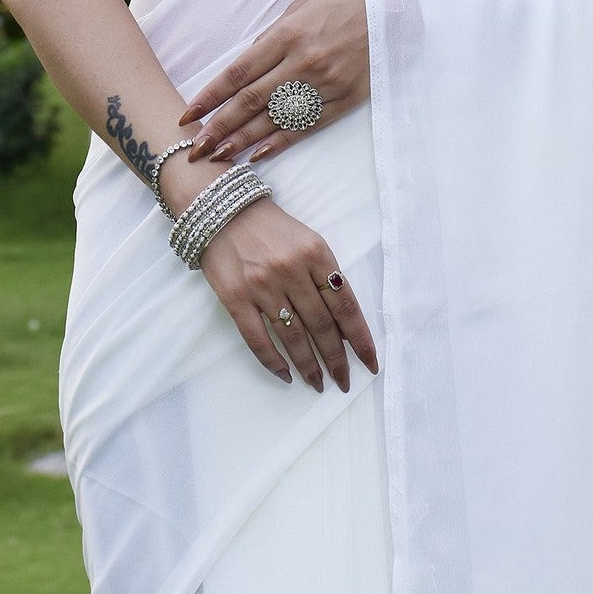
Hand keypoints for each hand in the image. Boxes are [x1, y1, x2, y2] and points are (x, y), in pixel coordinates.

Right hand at [166, 169, 377, 390]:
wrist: (222, 210)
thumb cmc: (271, 229)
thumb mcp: (309, 241)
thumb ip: (326, 275)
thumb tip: (343, 323)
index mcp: (317, 254)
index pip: (346, 305)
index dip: (360, 338)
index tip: (370, 362)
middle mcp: (292, 271)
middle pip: (322, 325)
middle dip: (337, 359)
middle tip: (344, 381)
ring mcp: (262, 286)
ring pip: (293, 337)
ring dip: (309, 365)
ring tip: (318, 383)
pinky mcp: (236, 298)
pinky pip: (258, 338)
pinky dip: (273, 361)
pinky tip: (285, 374)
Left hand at [182, 0, 370, 164]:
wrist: (392, 12)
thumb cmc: (340, 5)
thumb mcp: (299, 9)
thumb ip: (269, 39)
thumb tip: (244, 69)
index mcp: (287, 35)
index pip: (239, 73)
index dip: (211, 97)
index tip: (189, 115)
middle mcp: (303, 62)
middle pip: (251, 101)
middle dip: (219, 127)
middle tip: (195, 149)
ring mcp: (324, 84)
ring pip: (276, 118)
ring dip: (244, 140)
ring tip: (219, 157)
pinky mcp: (343, 99)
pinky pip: (307, 126)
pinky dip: (281, 141)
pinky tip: (259, 154)